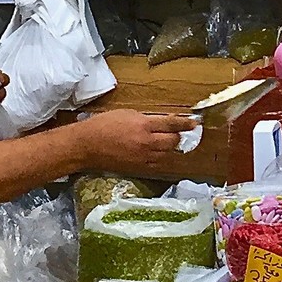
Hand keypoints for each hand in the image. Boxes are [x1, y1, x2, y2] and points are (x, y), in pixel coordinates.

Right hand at [78, 108, 198, 167]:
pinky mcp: (138, 168)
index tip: (194, 123)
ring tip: (165, 141)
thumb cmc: (103, 125)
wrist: (87, 145)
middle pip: (173, 141)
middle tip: (175, 131)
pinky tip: (156, 153)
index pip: (172, 124)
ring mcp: (143, 157)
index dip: (185, 124)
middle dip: (177, 135)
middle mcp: (146, 143)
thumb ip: (146, 118)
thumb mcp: (126, 114)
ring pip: (167, 153)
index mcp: (143, 126)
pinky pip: (157, 164)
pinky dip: (160, 157)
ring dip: (169, 147)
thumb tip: (161, 122)